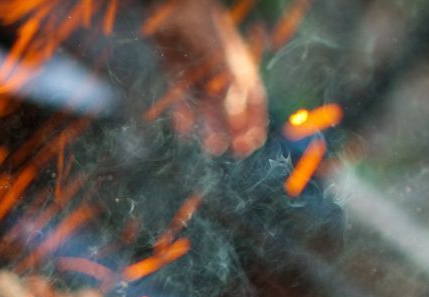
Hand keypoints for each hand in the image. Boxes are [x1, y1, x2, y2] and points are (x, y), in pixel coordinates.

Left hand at [146, 0, 267, 156]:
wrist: (173, 10)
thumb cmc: (205, 32)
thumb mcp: (223, 66)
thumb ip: (232, 95)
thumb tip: (239, 127)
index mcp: (241, 67)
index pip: (254, 100)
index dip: (255, 121)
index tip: (252, 143)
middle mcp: (221, 73)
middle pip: (231, 108)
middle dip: (234, 131)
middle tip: (233, 151)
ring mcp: (199, 75)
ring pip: (207, 108)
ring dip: (211, 128)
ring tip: (212, 147)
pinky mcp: (177, 76)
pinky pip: (183, 101)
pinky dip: (184, 116)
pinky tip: (184, 130)